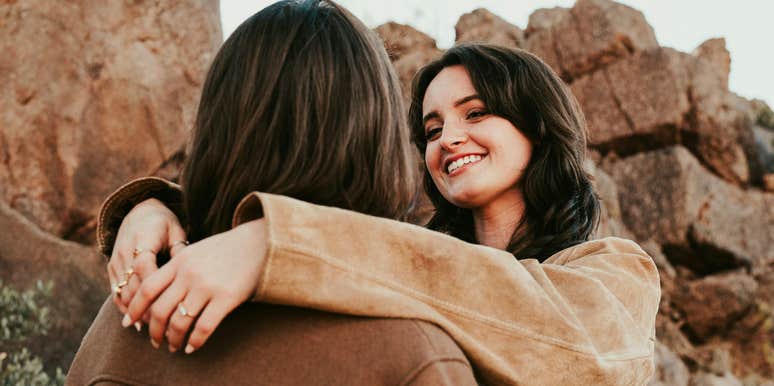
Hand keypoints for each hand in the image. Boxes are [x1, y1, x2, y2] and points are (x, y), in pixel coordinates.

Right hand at [108, 198, 187, 315]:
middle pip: (132, 283)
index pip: (144, 265)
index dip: (155, 286)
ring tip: (153, 329)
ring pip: (122, 291)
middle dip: (147, 306)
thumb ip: (179, 250)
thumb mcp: (175, 230)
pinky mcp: (111, 267)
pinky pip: (115, 291)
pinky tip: (137, 323)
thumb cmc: (163, 223)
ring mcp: (115, 260)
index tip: (170, 304)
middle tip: (165, 325)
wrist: (137, 211)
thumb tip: (187, 273)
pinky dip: (125, 307)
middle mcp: (124, 250)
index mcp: (142, 238)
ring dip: (136, 311)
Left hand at [121, 219, 267, 352]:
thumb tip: (156, 293)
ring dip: (173, 339)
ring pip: (180, 322)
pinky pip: (204, 326)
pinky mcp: (226, 298)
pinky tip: (192, 347)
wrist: (259, 243)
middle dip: (154, 331)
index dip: (135, 308)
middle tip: (155, 341)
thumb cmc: (226, 249)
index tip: (129, 322)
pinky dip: (195, 341)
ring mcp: (207, 286)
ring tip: (174, 347)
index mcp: (179, 261)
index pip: (148, 288)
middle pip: (160, 309)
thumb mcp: (196, 251)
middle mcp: (189, 274)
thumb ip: (177, 268)